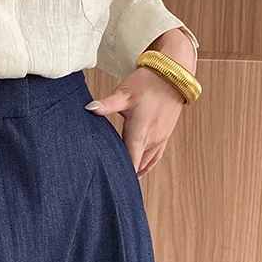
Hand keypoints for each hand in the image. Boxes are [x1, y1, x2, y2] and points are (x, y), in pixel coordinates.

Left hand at [84, 28, 195, 177]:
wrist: (172, 75)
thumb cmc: (147, 83)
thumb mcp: (124, 93)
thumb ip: (107, 104)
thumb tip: (89, 108)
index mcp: (140, 133)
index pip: (130, 163)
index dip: (121, 176)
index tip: (110, 185)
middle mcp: (151, 140)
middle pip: (137, 165)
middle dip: (124, 174)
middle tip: (108, 185)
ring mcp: (160, 139)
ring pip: (146, 162)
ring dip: (135, 170)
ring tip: (121, 181)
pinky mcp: (165, 135)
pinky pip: (155, 157)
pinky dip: (147, 165)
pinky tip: (140, 171)